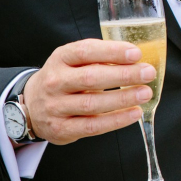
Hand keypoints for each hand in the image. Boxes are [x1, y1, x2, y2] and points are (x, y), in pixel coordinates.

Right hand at [23, 39, 156, 144]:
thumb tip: (137, 59)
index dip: (112, 52)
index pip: (85, 51)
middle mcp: (55, 82)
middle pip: (91, 78)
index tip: (136, 54)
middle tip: (148, 73)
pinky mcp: (61, 129)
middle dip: (124, 75)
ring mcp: (55, 107)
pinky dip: (116, 120)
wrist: (32, 105)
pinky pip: (92, 125)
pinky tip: (134, 113)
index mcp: (61, 58)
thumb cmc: (65, 77)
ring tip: (145, 93)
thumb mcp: (75, 61)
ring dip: (123, 99)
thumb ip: (101, 57)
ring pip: (92, 104)